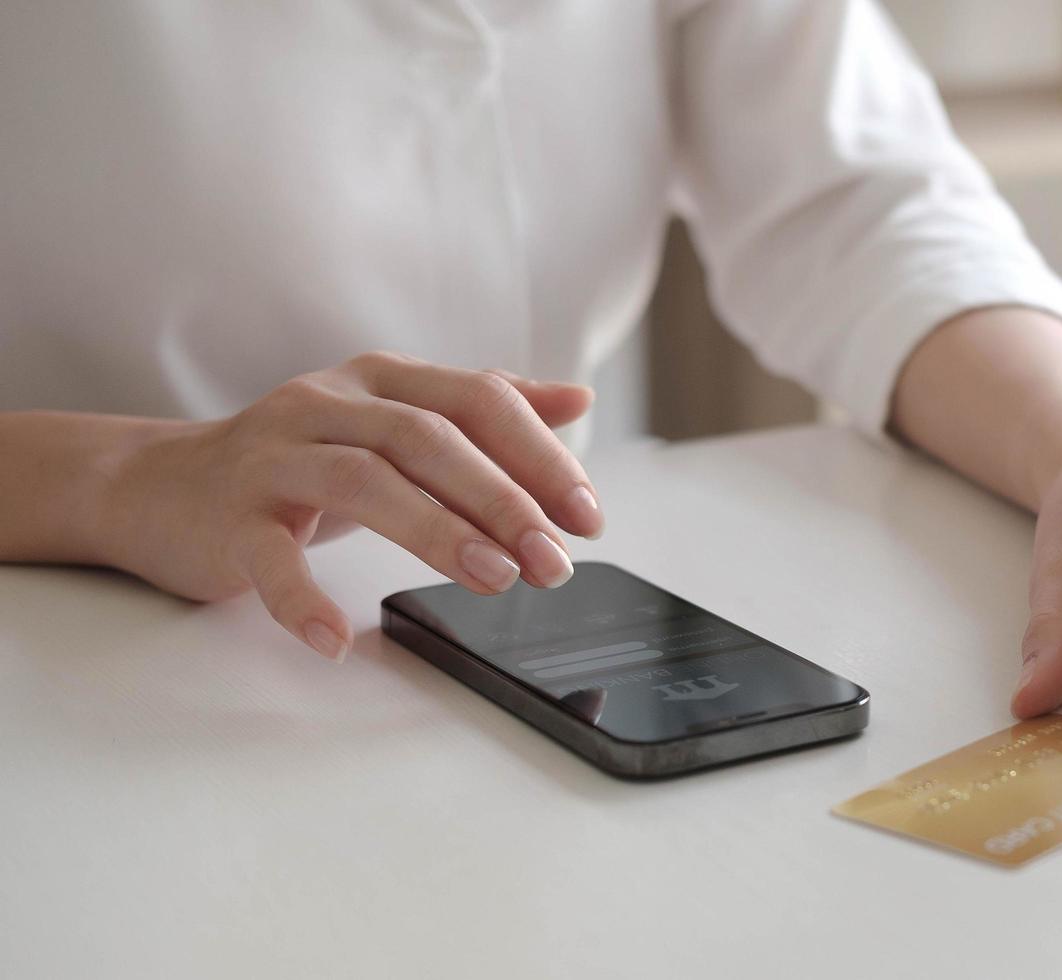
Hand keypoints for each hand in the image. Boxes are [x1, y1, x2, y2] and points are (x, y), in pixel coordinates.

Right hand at [95, 351, 602, 660]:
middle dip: (503, 500)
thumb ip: (483, 411)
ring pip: (363, 481)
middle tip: (553, 561)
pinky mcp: (229, 515)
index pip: (477, 401)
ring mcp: (273, 456)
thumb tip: (576, 396)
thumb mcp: (395, 423)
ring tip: (494, 580)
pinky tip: (339, 639)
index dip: (541, 457)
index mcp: (382, 380)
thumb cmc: (303, 461)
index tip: (587, 517)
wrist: (163, 486)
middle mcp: (328, 403)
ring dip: (438, 532)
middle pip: (428, 438)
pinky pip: (269, 555)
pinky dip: (304, 599)